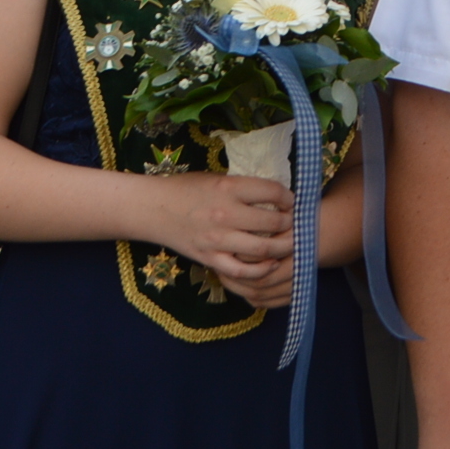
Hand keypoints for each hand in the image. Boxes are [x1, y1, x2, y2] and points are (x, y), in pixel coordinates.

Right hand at [147, 173, 302, 304]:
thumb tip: (275, 195)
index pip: (272, 192)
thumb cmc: (186, 189)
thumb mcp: (217, 178)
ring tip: (290, 243)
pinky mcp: (209, 258)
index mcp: (228, 187)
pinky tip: (269, 264)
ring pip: (262, 249)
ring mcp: (217, 239)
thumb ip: (244, 187)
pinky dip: (260, 270)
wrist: (153, 208)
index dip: (289, 197)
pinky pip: (241, 271)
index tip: (292, 202)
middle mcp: (225, 213)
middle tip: (296, 224)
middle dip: (291, 223)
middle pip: (272, 222)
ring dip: (282, 247)